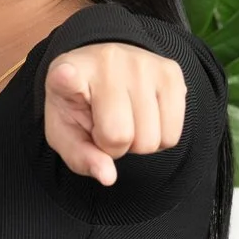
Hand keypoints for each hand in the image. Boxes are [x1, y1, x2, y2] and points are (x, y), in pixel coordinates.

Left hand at [45, 41, 186, 184]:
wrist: (102, 72)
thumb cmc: (80, 107)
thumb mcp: (66, 133)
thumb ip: (81, 157)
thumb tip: (108, 177)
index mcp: (67, 72)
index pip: (66, 78)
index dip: (66, 79)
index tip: (65, 75)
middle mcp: (106, 61)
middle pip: (120, 135)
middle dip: (114, 145)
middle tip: (106, 126)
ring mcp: (142, 63)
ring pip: (152, 139)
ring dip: (138, 143)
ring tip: (126, 119)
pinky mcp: (171, 72)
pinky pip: (173, 134)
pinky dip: (159, 138)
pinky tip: (144, 116)